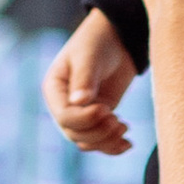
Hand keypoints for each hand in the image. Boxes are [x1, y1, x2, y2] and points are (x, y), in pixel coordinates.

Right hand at [44, 8, 137, 157]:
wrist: (118, 37)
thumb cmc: (99, 41)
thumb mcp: (90, 56)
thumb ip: (84, 79)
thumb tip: (79, 102)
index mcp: (55, 89)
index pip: (64, 116)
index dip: (85, 119)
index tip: (106, 109)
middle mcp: (64, 104)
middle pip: (75, 134)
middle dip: (97, 132)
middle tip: (117, 121)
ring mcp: (81, 113)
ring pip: (87, 142)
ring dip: (106, 140)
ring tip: (124, 127)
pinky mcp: (99, 117)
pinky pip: (101, 141)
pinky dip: (113, 146)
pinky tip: (128, 144)